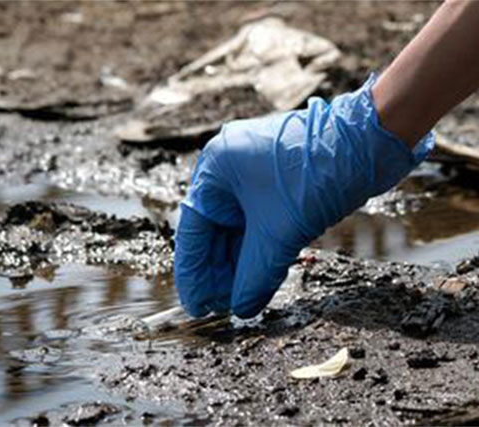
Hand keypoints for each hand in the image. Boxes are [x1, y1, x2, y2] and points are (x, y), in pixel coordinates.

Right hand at [174, 75, 433, 318]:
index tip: (197, 307)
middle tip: (222, 307)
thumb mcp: (280, 231)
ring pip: (237, 230)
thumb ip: (256, 274)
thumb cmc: (318, 173)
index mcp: (215, 170)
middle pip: (213, 232)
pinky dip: (259, 250)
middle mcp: (227, 170)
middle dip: (219, 271)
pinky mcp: (274, 183)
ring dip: (240, 264)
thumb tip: (242, 309)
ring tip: (241, 298)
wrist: (370, 141)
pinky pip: (257, 224)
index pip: (193, 230)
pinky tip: (260, 277)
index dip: (194, 273)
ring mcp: (251, 175)